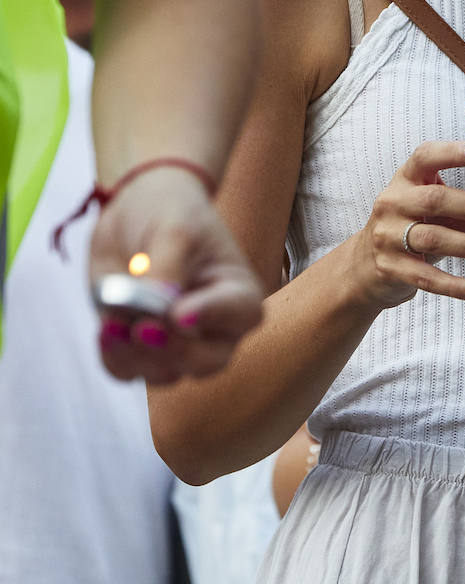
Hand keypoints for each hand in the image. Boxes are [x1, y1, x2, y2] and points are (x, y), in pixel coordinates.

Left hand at [89, 164, 262, 384]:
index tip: (180, 312)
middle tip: (144, 329)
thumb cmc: (171, 212)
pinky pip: (128, 371)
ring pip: (164, 373)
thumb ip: (167, 270)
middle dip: (173, 350)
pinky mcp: (140, 348)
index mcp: (237, 293)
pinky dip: (114, 356)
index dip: (212, 317)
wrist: (136, 210)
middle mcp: (214, 327)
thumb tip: (156, 313)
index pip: (240, 314)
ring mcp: (177, 342)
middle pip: (207, 360)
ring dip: (135, 354)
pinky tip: (106, 329)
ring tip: (112, 324)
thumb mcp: (174, 230)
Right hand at [348, 140, 464, 310]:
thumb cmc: (409, 225)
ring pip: (435, 238)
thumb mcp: (423, 203)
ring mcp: (388, 236)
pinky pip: (427, 277)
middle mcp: (393, 203)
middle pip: (436, 200)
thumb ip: (456, 199)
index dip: (452, 153)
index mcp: (405, 179)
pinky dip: (455, 285)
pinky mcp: (391, 268)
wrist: (364, 265)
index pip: (425, 157)